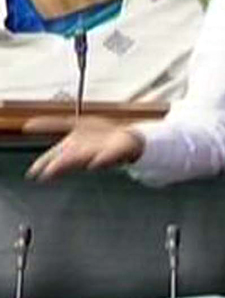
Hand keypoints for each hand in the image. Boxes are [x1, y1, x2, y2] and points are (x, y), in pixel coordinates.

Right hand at [24, 116, 144, 181]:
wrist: (125, 137)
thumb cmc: (97, 134)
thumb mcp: (73, 125)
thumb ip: (52, 124)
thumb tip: (27, 126)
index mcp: (72, 147)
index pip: (54, 157)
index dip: (44, 163)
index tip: (33, 172)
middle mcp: (83, 151)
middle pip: (68, 159)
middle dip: (58, 165)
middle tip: (46, 173)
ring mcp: (98, 151)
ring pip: (85, 158)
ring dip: (74, 162)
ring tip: (63, 166)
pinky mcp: (114, 151)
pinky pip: (108, 156)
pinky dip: (101, 160)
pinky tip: (95, 163)